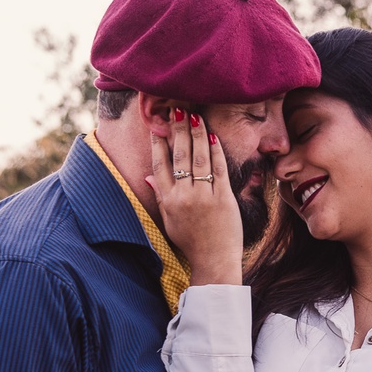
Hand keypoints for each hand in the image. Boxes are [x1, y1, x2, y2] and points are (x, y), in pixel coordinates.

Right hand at [147, 108, 242, 284]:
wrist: (214, 260)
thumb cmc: (191, 241)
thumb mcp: (169, 220)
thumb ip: (160, 196)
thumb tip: (147, 176)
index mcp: (168, 200)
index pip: (160, 164)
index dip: (159, 143)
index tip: (159, 126)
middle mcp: (184, 196)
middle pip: (179, 156)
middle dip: (178, 130)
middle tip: (177, 111)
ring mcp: (204, 196)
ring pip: (199, 158)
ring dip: (197, 134)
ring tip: (194, 117)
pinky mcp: (224, 198)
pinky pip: (219, 169)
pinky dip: (216, 152)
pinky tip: (213, 137)